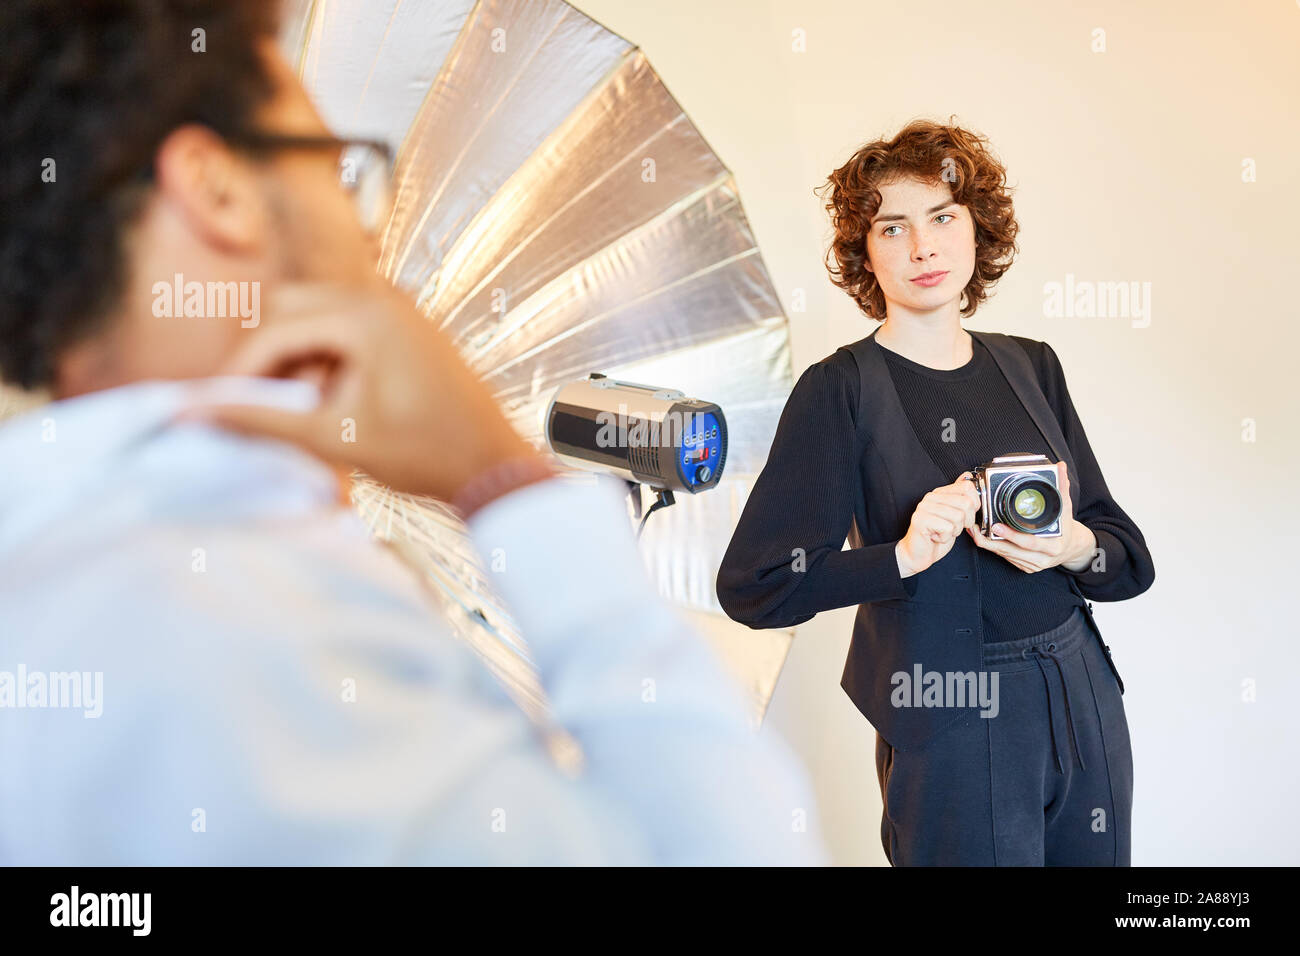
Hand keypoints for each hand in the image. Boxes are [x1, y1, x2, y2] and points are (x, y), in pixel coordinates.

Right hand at [172, 280, 554, 503]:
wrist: (494, 466)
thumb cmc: (425, 454)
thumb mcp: (335, 439)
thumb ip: (261, 422)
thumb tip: (194, 414)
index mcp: (366, 315)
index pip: (274, 328)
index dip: (238, 371)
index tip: (214, 408)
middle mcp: (382, 297)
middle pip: (288, 309)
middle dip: (264, 358)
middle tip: (255, 408)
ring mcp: (398, 309)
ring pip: (315, 319)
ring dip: (294, 361)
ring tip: (301, 414)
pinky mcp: (406, 327)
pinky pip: (345, 329)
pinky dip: (324, 360)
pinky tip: (331, 404)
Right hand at [896, 471, 981, 576]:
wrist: (916, 554)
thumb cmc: (935, 536)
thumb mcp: (953, 516)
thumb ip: (960, 497)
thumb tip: (967, 476)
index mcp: (939, 493)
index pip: (967, 487)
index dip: (974, 504)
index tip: (965, 515)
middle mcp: (931, 497)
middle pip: (966, 503)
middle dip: (965, 521)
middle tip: (952, 527)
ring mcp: (924, 508)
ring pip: (959, 517)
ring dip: (955, 531)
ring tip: (943, 532)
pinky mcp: (921, 520)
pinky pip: (948, 528)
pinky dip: (946, 537)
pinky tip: (936, 537)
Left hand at [965, 461, 1096, 573]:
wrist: (1072, 548)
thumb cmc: (1066, 528)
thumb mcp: (1065, 508)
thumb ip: (1061, 488)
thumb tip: (1061, 466)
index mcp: (1053, 546)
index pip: (1029, 542)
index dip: (1012, 535)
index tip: (996, 526)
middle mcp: (1042, 559)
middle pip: (1012, 551)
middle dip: (991, 541)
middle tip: (975, 529)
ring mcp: (1033, 565)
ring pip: (1006, 555)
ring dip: (988, 544)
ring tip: (973, 532)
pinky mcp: (1025, 568)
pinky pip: (1007, 558)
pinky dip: (994, 548)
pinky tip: (983, 539)